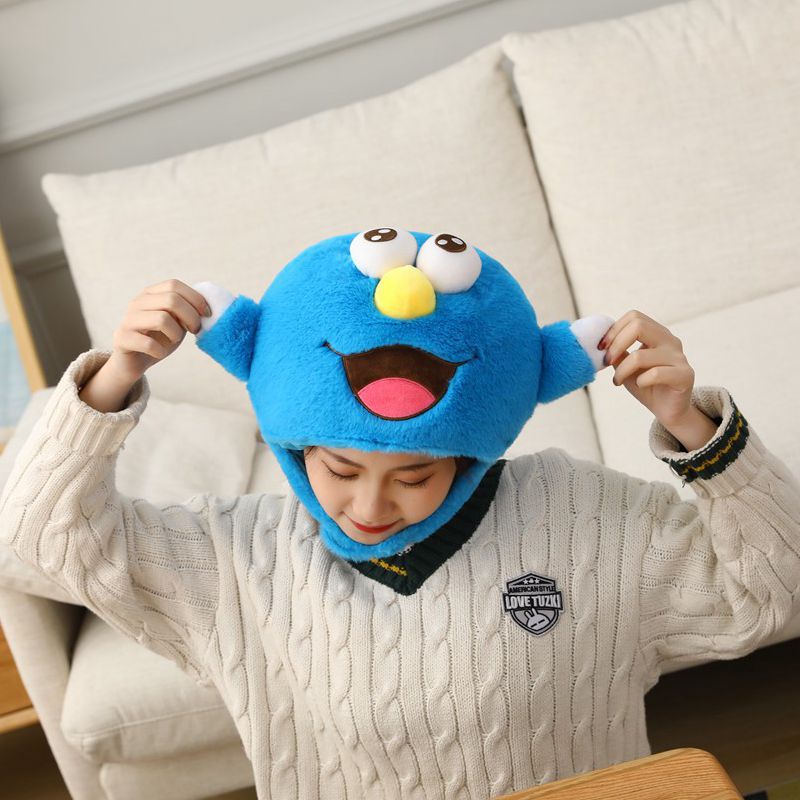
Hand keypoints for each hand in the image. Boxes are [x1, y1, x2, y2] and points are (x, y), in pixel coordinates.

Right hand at [109, 279, 211, 381]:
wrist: (133, 362)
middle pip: (171, 300)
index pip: (174, 285)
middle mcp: (137, 303)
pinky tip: (159, 353)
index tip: (207, 314)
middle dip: (191, 317)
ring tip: (174, 340)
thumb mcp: (177, 321)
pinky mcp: (122, 339)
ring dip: (176, 334)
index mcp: (150, 294)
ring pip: (161, 319)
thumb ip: (187, 310)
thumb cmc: (159, 339)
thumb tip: (207, 307)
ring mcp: (128, 320)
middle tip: (195, 331)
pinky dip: (160, 351)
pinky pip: (148, 344)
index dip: (195, 298)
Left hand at [598, 310, 694, 426]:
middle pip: (639, 325)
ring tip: (617, 380)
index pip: (634, 317)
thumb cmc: (645, 385)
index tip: (600, 348)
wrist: (668, 410)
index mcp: (657, 334)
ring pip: (640, 355)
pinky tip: (640, 385)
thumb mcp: (625, 365)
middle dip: (616, 344)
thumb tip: (601, 341)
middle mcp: (670, 341)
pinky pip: (655, 374)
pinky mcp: (684, 375)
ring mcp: (679, 357)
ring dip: (622, 370)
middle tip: (606, 361)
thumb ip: (617, 351)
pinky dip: (640, 381)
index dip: (613, 330)